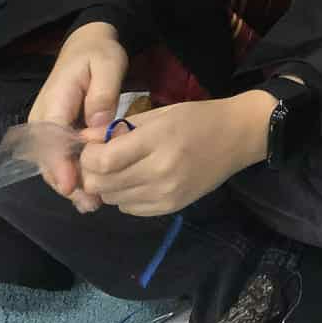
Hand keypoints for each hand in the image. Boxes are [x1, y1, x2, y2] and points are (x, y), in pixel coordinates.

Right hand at [26, 22, 127, 209]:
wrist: (87, 44)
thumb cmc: (99, 53)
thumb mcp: (108, 64)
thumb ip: (102, 93)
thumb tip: (98, 123)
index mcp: (54, 101)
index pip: (51, 140)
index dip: (60, 165)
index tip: (71, 185)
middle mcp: (43, 118)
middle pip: (48, 157)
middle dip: (66, 182)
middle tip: (90, 203)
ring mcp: (48, 127)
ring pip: (53, 162)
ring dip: (70, 184)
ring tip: (91, 204)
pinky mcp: (57, 132)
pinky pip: (60, 157)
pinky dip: (72, 175)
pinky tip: (89, 192)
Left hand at [77, 95, 269, 216]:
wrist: (238, 137)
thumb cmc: (197, 118)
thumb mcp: (159, 114)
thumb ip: (119, 128)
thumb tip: (84, 139)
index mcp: (158, 140)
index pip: (104, 160)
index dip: (88, 156)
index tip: (92, 146)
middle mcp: (161, 171)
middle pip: (102, 185)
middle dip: (93, 172)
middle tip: (101, 159)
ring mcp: (166, 193)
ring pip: (112, 200)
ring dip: (108, 185)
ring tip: (121, 169)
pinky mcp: (171, 207)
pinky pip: (129, 209)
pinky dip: (124, 196)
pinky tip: (137, 180)